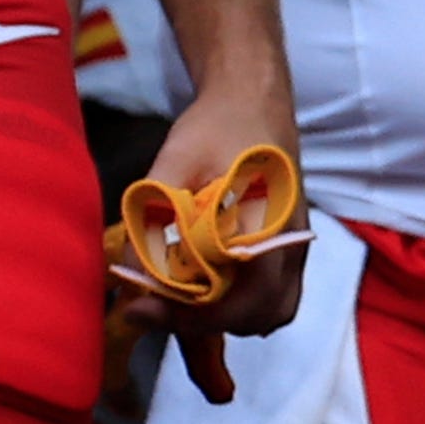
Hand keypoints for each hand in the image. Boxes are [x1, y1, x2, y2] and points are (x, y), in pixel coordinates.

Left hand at [128, 88, 311, 404]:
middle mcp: (291, 245)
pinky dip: (243, 308)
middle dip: (203, 322)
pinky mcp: (290, 251)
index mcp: (268, 224)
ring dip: (226, 319)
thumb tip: (128, 275)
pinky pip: (275, 300)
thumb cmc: (217, 127)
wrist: (254, 101)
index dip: (185, 314)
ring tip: (179, 301)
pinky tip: (208, 291)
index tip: (139, 309)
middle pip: (256, 315)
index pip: (237, 297)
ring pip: (269, 313)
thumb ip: (152, 219)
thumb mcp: (174, 164)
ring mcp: (296, 251)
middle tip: (153, 305)